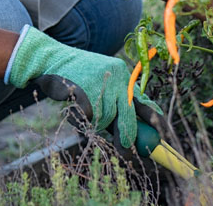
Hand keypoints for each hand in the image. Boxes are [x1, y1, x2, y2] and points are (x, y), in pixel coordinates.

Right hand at [7, 26, 159, 147]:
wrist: (51, 60)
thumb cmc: (79, 77)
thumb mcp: (104, 85)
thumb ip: (119, 104)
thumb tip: (135, 134)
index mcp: (124, 76)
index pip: (143, 101)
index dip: (153, 119)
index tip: (161, 135)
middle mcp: (116, 78)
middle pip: (126, 116)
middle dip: (126, 138)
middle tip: (126, 152)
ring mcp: (101, 82)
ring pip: (104, 119)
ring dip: (94, 124)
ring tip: (83, 112)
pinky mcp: (84, 89)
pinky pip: (87, 116)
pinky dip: (80, 118)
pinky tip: (74, 107)